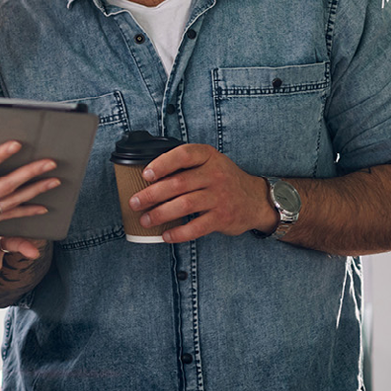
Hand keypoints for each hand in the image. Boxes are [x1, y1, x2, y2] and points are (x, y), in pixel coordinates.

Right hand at [0, 141, 60, 263]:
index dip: (0, 154)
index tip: (16, 143)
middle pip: (6, 186)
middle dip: (30, 173)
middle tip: (50, 162)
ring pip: (12, 202)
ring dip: (35, 191)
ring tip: (54, 181)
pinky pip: (7, 216)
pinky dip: (26, 212)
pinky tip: (41, 208)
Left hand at [128, 143, 273, 241]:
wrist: (256, 199)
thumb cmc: (224, 180)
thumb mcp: (210, 163)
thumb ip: (186, 166)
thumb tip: (149, 176)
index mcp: (208, 157)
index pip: (183, 155)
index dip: (162, 163)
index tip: (146, 175)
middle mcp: (215, 175)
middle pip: (178, 183)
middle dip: (152, 194)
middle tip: (135, 202)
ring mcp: (219, 197)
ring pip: (184, 205)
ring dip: (160, 214)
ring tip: (145, 220)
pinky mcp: (222, 218)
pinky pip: (196, 227)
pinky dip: (178, 233)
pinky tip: (166, 235)